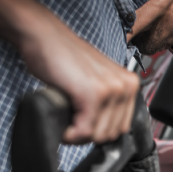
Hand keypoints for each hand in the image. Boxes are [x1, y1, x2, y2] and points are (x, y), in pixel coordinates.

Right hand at [19, 17, 138, 144]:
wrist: (43, 36)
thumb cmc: (63, 58)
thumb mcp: (95, 81)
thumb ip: (107, 103)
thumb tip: (103, 133)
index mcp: (129, 84)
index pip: (121, 127)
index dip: (99, 132)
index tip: (83, 127)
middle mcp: (126, 86)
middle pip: (111, 134)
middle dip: (89, 135)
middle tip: (71, 124)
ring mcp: (111, 89)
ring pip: (98, 135)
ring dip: (79, 135)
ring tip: (67, 121)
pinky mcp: (93, 94)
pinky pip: (85, 131)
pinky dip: (71, 134)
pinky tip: (64, 126)